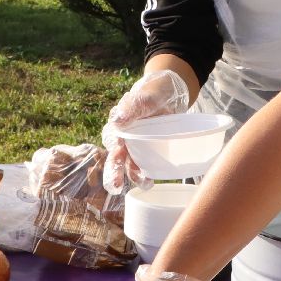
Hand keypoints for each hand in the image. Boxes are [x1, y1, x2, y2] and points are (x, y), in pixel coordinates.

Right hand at [101, 69, 190, 192]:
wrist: (169, 95)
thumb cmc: (153, 93)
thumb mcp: (144, 97)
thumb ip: (131, 107)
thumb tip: (118, 120)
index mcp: (119, 125)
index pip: (111, 139)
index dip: (112, 147)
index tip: (118, 154)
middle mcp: (124, 139)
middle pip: (116, 158)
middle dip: (114, 173)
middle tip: (114, 186)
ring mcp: (136, 147)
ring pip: (129, 165)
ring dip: (134, 176)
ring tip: (145, 184)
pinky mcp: (149, 151)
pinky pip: (144, 166)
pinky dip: (146, 175)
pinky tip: (151, 181)